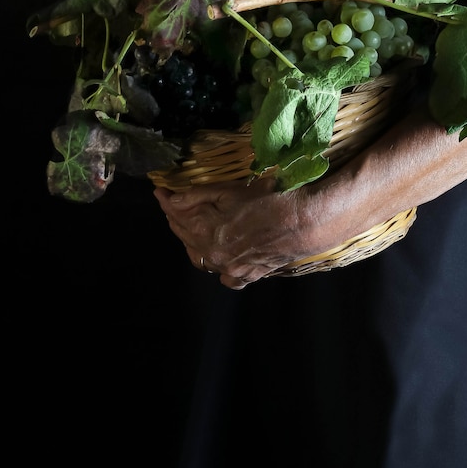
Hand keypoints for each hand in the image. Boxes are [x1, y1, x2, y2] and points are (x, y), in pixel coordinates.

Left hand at [153, 176, 336, 288]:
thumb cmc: (271, 200)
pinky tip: (219, 256)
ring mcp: (234, 269)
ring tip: (192, 225)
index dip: (167, 201)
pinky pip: (228, 277)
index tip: (159, 190)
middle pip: (187, 237)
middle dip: (177, 218)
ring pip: (202, 258)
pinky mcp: (251, 274)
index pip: (179, 216)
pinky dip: (219, 267)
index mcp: (208, 234)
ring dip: (193, 240)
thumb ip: (198, 196)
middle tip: (172, 203)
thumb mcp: (232, 191)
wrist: (307, 221)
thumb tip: (172, 200)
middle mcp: (217, 257)